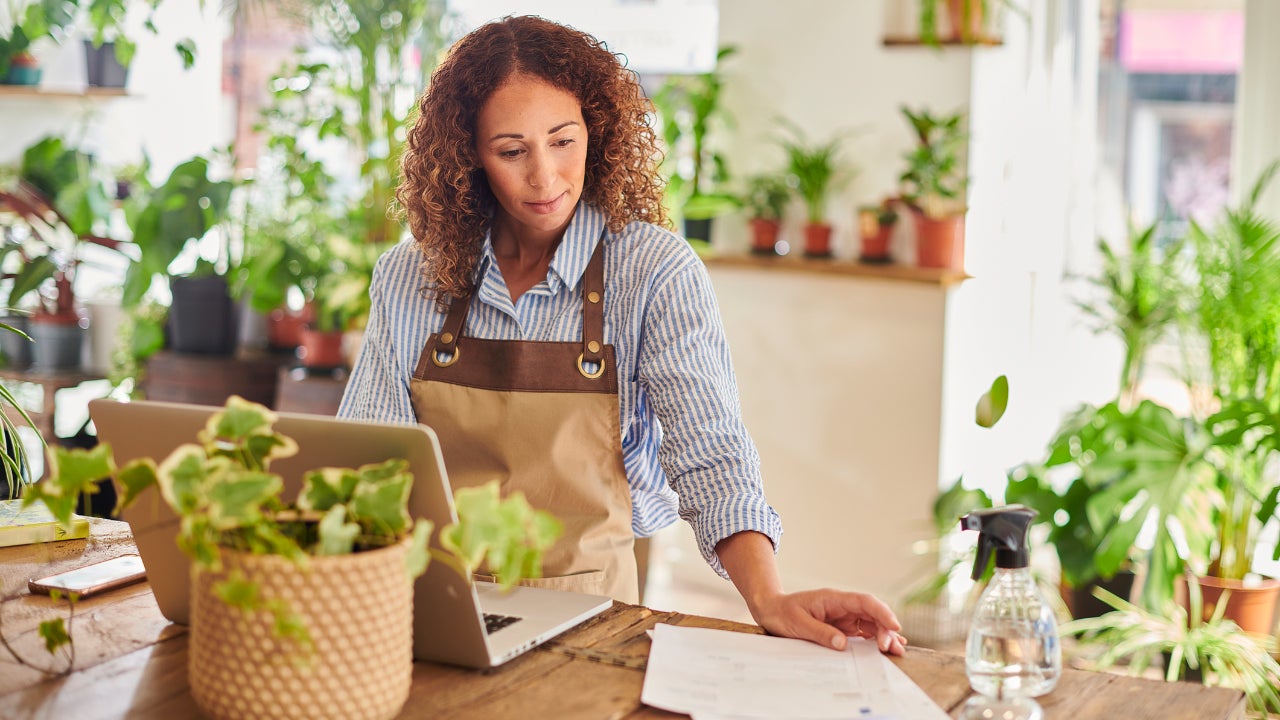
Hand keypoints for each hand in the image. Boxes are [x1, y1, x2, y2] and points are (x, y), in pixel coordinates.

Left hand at [745, 588, 907, 655]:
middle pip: (872, 613)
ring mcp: (843, 617)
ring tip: (897, 651)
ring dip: (884, 635)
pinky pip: (862, 631)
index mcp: (833, 599)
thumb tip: (843, 644)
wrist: (771, 610)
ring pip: (871, 623)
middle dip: (885, 629)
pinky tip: (886, 647)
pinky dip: (875, 639)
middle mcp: (842, 606)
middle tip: (890, 648)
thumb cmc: (782, 613)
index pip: (864, 602)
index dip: (882, 612)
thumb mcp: (798, 624)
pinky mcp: (841, 627)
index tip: (894, 626)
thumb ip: (820, 633)